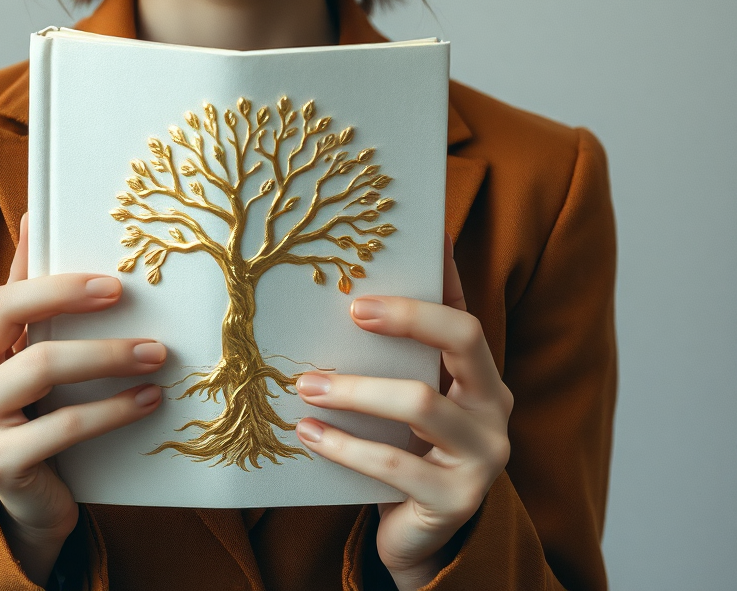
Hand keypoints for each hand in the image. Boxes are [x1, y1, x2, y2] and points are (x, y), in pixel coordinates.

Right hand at [0, 214, 164, 585]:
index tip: (113, 280)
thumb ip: (32, 294)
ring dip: (108, 357)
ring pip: (42, 371)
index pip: (6, 298)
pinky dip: (113, 410)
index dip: (57, 283)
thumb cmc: (37, 418)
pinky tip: (149, 400)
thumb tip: (34, 216)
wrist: (33, 503)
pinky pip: (63, 427)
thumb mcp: (31, 356)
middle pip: (17, 323)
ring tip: (157, 354)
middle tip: (128, 296)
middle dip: (77, 305)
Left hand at [294, 234, 512, 589]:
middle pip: (464, 339)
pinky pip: (393, 465)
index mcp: (485, 376)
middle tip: (352, 309)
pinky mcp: (454, 501)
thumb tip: (390, 268)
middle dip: (408, 316)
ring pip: (420, 402)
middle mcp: (496, 410)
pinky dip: (344, 445)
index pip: (464, 315)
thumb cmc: (412, 447)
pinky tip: (308, 431)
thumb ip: (408, 344)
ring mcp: (482, 458)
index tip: (374, 271)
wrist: (422, 532)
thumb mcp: (416, 390)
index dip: (428, 285)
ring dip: (356, 389)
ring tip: (305, 383)